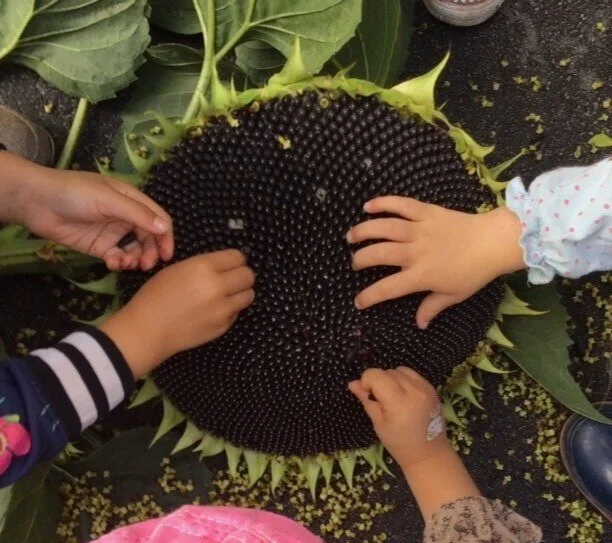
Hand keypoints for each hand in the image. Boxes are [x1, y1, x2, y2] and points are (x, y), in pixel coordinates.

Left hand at [3, 153, 172, 270]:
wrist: (37, 202)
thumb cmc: (76, 193)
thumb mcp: (110, 200)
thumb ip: (138, 214)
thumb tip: (165, 229)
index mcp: (132, 200)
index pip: (158, 219)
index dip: (165, 237)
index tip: (167, 255)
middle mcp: (126, 216)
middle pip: (148, 237)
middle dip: (151, 252)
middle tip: (147, 265)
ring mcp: (112, 232)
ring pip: (134, 249)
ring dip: (135, 259)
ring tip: (128, 265)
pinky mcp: (99, 246)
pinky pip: (116, 257)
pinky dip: (118, 262)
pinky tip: (113, 263)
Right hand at [100, 250, 254, 377]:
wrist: (148, 331)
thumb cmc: (156, 296)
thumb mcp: (177, 269)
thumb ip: (204, 265)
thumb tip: (226, 265)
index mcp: (203, 267)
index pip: (237, 257)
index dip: (236, 259)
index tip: (232, 263)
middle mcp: (217, 286)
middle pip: (248, 275)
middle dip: (242, 275)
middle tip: (232, 278)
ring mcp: (222, 309)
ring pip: (249, 294)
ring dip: (241, 292)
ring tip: (226, 294)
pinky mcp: (223, 326)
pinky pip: (237, 312)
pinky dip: (230, 309)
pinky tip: (214, 310)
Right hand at [346, 197, 524, 327]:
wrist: (493, 242)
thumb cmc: (474, 272)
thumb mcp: (454, 295)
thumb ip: (432, 308)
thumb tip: (419, 324)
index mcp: (421, 275)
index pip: (388, 288)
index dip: (369, 296)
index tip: (358, 301)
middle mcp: (415, 252)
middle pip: (379, 254)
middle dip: (360, 259)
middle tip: (354, 263)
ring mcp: (420, 229)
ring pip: (384, 228)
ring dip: (363, 231)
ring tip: (350, 236)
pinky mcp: (426, 211)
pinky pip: (401, 205)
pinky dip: (383, 203)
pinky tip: (368, 205)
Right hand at [349, 367, 480, 519]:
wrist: (429, 454)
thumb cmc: (399, 443)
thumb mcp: (378, 423)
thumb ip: (366, 400)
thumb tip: (352, 383)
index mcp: (399, 402)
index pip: (376, 375)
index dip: (367, 381)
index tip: (367, 394)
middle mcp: (414, 391)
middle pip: (387, 372)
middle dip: (378, 381)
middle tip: (380, 400)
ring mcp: (425, 388)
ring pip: (399, 370)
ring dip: (391, 379)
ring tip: (392, 397)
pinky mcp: (432, 388)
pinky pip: (412, 374)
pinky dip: (403, 380)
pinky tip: (403, 395)